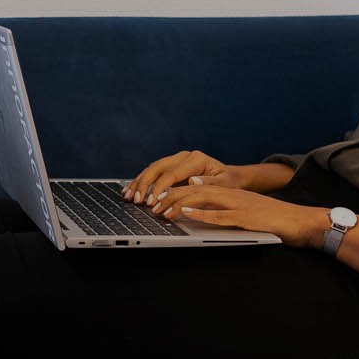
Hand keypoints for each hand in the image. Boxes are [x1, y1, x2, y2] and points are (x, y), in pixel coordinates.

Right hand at [123, 150, 243, 204]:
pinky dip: (141, 181)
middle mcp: (183, 156)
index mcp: (195, 159)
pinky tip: (131, 190)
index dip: (160, 187)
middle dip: (144, 184)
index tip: (152, 201)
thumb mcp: (224, 184)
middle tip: (137, 200)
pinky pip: (153, 173)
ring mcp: (176, 160)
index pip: (172, 173)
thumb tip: (193, 181)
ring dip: (139, 182)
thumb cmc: (228, 182)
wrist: (229, 176)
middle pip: (157, 167)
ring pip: (152, 169)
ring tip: (128, 196)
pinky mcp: (171, 166)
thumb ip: (210, 183)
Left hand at [150, 184, 326, 249]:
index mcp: (230, 192)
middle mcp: (232, 194)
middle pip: (194, 191)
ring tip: (162, 210)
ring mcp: (239, 205)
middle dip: (170, 197)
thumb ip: (222, 207)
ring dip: (179, 205)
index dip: (175, 192)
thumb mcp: (245, 210)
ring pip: (203, 199)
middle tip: (151, 205)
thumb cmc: (273, 219)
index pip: (196, 188)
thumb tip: (196, 209)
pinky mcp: (246, 218)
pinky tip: (186, 214)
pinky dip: (200, 214)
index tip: (157, 199)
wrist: (301, 221)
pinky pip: (219, 215)